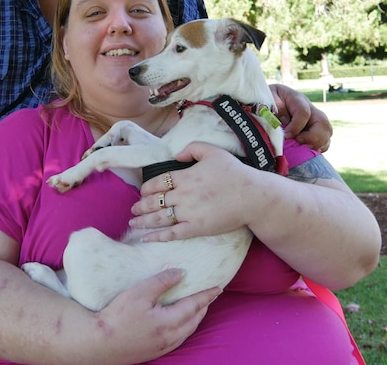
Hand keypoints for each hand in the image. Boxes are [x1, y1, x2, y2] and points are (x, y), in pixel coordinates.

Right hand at [95, 268, 218, 360]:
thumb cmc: (117, 317)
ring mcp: (163, 346)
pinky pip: (178, 338)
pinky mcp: (155, 351)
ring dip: (195, 317)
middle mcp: (170, 336)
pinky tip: (179, 322)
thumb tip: (180, 273)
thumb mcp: (139, 293)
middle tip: (210, 295)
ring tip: (198, 306)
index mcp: (169, 321)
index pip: (194, 305)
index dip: (206, 295)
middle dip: (204, 306)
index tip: (218, 287)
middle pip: (194, 320)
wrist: (99, 343)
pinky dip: (185, 326)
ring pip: (187, 330)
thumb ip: (161, 282)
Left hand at [130, 144, 252, 241]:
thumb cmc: (234, 173)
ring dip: (143, 221)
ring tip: (133, 223)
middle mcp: (183, 194)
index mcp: (185, 176)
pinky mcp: (196, 228)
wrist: (252, 195)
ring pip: (159, 217)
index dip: (146, 189)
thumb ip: (192, 149)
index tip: (142, 193)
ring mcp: (188, 212)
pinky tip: (146, 238)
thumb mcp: (213, 151)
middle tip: (133, 209)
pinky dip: (157, 236)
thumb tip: (175, 155)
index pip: (157, 182)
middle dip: (140, 206)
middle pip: (154, 201)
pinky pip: (172, 233)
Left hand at [270, 84, 331, 151]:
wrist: (270, 99)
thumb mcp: (265, 99)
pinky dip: (320, 147)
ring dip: (317, 143)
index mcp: (296, 99)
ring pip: (327, 131)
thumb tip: (277, 123)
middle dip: (312, 137)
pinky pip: (326, 139)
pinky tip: (308, 150)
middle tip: (298, 142)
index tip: (286, 136)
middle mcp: (310, 108)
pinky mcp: (316, 129)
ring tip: (302, 148)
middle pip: (322, 122)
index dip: (296, 127)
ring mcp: (315, 119)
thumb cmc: (266, 99)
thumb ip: (270, 109)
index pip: (304, 112)